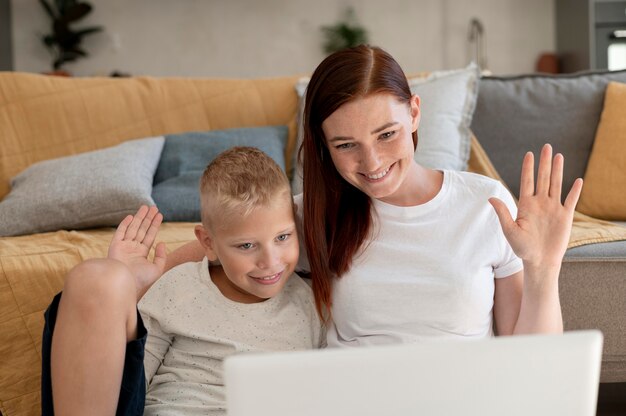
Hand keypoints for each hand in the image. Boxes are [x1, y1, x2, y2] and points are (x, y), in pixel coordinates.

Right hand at [108, 205, 166, 299]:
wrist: (126, 284)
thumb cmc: (141, 280)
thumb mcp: (157, 269)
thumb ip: (161, 256)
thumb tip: (162, 243)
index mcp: (141, 254)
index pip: (150, 235)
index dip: (154, 225)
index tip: (159, 215)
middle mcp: (132, 249)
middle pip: (142, 229)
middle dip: (147, 218)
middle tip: (153, 207)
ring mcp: (123, 247)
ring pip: (133, 228)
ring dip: (139, 217)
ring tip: (146, 207)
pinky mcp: (115, 246)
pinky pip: (120, 232)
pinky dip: (124, 224)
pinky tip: (131, 216)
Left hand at [489, 144, 582, 268]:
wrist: (539, 261)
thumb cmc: (521, 248)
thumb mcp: (510, 230)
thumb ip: (503, 213)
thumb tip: (491, 198)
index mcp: (526, 204)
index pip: (527, 181)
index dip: (528, 168)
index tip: (529, 154)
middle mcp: (540, 203)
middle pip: (542, 178)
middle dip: (544, 163)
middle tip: (547, 146)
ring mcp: (553, 208)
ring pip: (556, 185)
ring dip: (558, 171)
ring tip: (559, 156)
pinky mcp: (565, 217)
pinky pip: (571, 201)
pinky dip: (574, 191)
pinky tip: (577, 180)